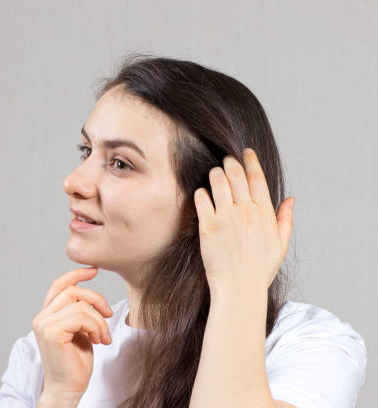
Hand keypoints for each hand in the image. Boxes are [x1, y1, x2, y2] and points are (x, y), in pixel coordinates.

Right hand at [32, 267, 112, 402]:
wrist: (68, 389)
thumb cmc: (76, 363)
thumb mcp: (81, 331)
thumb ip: (80, 312)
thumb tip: (93, 297)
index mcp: (47, 315)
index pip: (59, 285)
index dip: (76, 274)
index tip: (94, 270)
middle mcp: (42, 317)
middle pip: (73, 291)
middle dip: (97, 300)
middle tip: (109, 315)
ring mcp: (44, 324)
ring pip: (81, 305)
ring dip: (99, 321)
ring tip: (102, 337)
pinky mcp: (52, 332)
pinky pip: (82, 317)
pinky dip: (96, 327)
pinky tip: (98, 341)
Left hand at [193, 148, 294, 293]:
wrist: (239, 289)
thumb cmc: (259, 269)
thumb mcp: (280, 245)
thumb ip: (285, 219)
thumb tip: (291, 199)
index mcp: (264, 214)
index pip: (257, 178)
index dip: (251, 160)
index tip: (246, 152)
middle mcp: (246, 212)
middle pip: (236, 174)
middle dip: (230, 162)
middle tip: (226, 160)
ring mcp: (226, 218)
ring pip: (218, 181)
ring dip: (215, 173)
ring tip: (214, 174)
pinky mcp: (208, 227)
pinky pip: (202, 199)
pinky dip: (201, 192)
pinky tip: (203, 193)